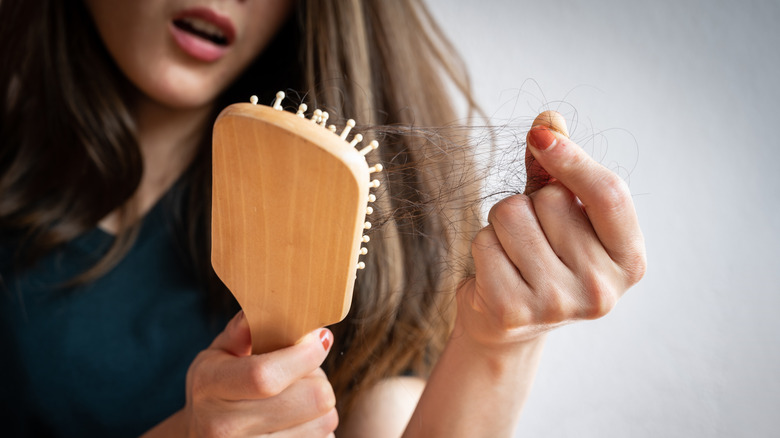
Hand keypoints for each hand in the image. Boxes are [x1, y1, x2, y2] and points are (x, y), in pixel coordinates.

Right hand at [183, 311, 337, 436]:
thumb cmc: (217, 390)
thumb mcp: (218, 354)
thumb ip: (243, 329)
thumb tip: (274, 304)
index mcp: (210, 387)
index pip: (266, 376)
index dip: (304, 355)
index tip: (319, 339)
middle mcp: (223, 428)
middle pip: (311, 399)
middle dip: (317, 378)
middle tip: (304, 373)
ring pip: (324, 422)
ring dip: (321, 406)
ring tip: (297, 399)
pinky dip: (318, 428)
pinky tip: (296, 423)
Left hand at [456, 118, 645, 347]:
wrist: (507, 323)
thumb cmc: (540, 257)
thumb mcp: (558, 214)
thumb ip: (557, 170)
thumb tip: (550, 119)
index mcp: (629, 260)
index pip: (609, 194)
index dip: (574, 159)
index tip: (542, 134)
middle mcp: (602, 288)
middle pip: (551, 199)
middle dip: (530, 204)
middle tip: (532, 239)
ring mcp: (559, 304)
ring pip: (511, 215)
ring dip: (501, 224)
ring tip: (512, 253)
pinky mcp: (514, 311)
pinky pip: (484, 241)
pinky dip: (482, 246)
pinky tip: (495, 272)